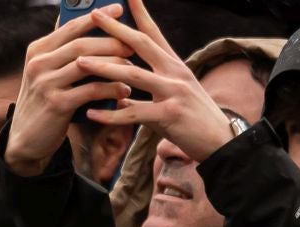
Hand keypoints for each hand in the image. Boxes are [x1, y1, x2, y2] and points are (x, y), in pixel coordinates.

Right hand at [4, 5, 130, 176]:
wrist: (25, 140)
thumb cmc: (43, 102)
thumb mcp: (45, 73)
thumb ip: (61, 50)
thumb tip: (86, 22)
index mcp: (37, 51)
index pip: (70, 27)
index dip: (97, 17)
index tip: (119, 10)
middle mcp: (38, 65)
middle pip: (81, 44)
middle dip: (111, 42)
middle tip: (132, 45)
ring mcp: (45, 84)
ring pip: (87, 64)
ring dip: (114, 64)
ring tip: (132, 66)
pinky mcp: (56, 104)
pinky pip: (90, 90)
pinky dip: (110, 89)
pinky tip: (124, 91)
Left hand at [76, 0, 237, 165]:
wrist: (220, 140)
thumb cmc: (192, 120)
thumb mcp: (170, 100)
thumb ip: (145, 95)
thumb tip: (121, 98)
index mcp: (174, 65)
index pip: (154, 33)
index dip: (140, 13)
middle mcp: (175, 72)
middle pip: (141, 45)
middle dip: (116, 30)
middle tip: (94, 15)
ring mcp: (173, 92)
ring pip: (133, 76)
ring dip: (104, 68)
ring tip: (79, 62)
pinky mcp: (169, 115)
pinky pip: (134, 113)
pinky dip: (111, 114)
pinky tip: (91, 113)